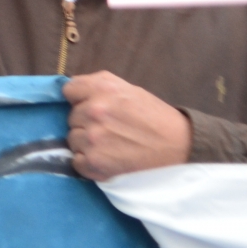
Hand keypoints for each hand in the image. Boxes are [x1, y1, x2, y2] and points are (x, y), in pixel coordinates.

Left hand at [63, 71, 191, 180]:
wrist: (177, 146)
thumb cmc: (154, 116)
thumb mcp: (128, 88)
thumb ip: (99, 85)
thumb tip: (72, 88)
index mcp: (102, 89)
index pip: (69, 90)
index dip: (78, 98)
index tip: (89, 105)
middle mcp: (93, 112)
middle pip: (71, 117)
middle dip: (85, 121)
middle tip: (109, 128)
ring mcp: (92, 139)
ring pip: (72, 139)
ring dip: (86, 142)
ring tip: (110, 144)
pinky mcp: (94, 163)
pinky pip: (76, 161)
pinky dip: (88, 161)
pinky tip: (106, 158)